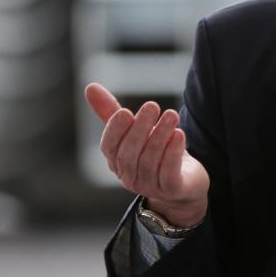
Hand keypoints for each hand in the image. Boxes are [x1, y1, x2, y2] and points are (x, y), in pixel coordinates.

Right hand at [84, 82, 209, 226]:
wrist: (185, 183)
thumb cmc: (155, 152)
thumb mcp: (134, 132)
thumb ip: (112, 113)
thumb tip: (90, 86)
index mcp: (116, 162)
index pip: (108, 147)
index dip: (115, 130)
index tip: (125, 111)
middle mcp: (129, 177)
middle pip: (129, 153)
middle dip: (140, 128)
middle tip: (153, 105)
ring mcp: (150, 186)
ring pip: (150, 161)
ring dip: (160, 135)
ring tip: (172, 115)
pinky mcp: (172, 190)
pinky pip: (169, 173)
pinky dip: (173, 153)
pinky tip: (180, 134)